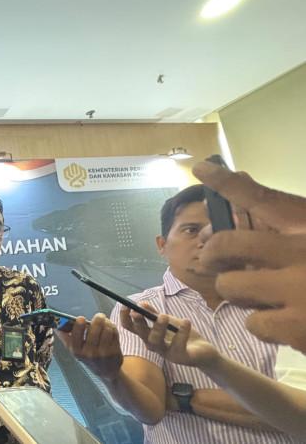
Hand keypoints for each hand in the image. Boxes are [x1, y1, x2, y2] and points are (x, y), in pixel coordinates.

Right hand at [58, 314, 122, 380]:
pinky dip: (113, 327)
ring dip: (106, 322)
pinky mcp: (115, 351)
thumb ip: (65, 337)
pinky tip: (110, 328)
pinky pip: (114, 333)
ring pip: (106, 329)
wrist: (105, 371)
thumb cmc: (88, 356)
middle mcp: (90, 353)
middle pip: (95, 329)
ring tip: (105, 321)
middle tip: (99, 316)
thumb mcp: (74, 349)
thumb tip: (55, 325)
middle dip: (97, 319)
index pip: (76, 335)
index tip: (81, 318)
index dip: (79, 325)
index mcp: (77, 351)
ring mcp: (104, 353)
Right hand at [118, 302, 220, 367]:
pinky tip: (186, 321)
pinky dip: (182, 332)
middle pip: (142, 335)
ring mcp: (167, 353)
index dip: (126, 318)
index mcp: (148, 335)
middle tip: (139, 311)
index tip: (125, 306)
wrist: (204, 350)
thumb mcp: (168, 321)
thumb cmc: (183, 335)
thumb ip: (154, 314)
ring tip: (164, 316)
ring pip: (156, 342)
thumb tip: (141, 303)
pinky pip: (178, 345)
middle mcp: (154, 345)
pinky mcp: (181, 357)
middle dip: (139, 323)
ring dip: (158, 328)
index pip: (131, 328)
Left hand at [193, 162, 305, 352]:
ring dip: (240, 292)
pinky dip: (264, 325)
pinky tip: (285, 321)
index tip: (201, 169)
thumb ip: (287, 222)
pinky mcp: (296, 328)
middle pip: (227, 245)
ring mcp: (297, 291)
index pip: (261, 198)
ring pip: (232, 287)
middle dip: (213, 252)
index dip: (226, 182)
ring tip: (262, 294)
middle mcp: (301, 252)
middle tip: (213, 259)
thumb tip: (239, 192)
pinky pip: (253, 324)